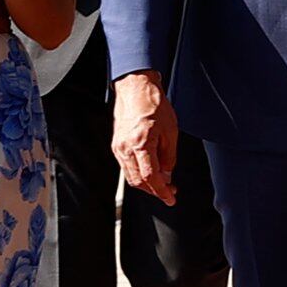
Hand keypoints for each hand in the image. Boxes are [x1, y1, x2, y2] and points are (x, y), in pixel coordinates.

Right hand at [111, 73, 178, 200]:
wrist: (135, 88)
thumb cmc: (154, 105)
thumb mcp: (170, 132)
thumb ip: (169, 157)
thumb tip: (167, 176)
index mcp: (141, 144)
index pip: (150, 177)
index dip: (161, 191)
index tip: (170, 199)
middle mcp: (126, 148)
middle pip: (138, 181)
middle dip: (154, 191)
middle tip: (170, 192)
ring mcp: (118, 147)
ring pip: (130, 177)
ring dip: (146, 184)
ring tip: (162, 183)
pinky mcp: (116, 145)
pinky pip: (126, 167)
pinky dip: (138, 174)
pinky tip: (150, 172)